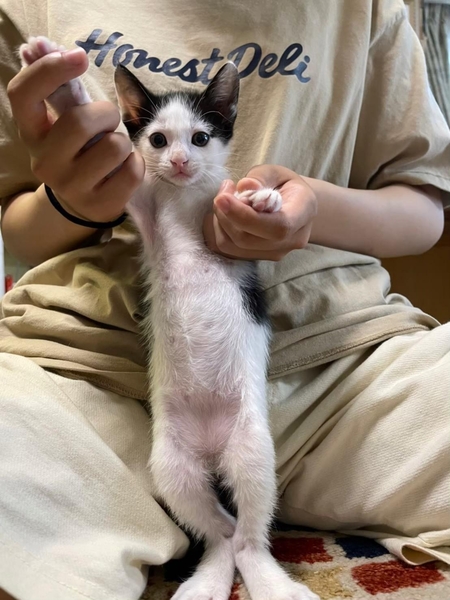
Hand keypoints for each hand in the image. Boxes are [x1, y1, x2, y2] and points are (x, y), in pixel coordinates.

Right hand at [7, 48, 144, 222]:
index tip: (79, 56)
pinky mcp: (101, 205)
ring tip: (113, 150)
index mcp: (32, 133)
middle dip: (106, 113)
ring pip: (115, 146)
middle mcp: (45, 162)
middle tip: (108, 120)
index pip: (24, 94)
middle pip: (81, 121)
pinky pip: (133, 170)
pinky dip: (135, 163)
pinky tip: (123, 168)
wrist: (79, 202)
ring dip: (123, 141)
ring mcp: (72, 187)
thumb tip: (40, 43)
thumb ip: (56, 88)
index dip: (49, 69)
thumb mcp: (61, 122)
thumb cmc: (75, 150)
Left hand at [203, 165, 317, 260]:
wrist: (296, 206)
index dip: (245, 216)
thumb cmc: (286, 184)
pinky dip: (221, 230)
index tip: (222, 198)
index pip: (277, 226)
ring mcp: (277, 253)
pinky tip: (226, 213)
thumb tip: (244, 187)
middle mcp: (293, 239)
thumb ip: (260, 177)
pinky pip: (230, 249)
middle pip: (250, 239)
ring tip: (225, 199)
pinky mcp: (260, 257)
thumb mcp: (277, 171)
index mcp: (303, 212)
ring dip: (221, 221)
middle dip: (226, 215)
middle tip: (223, 192)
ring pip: (236, 245)